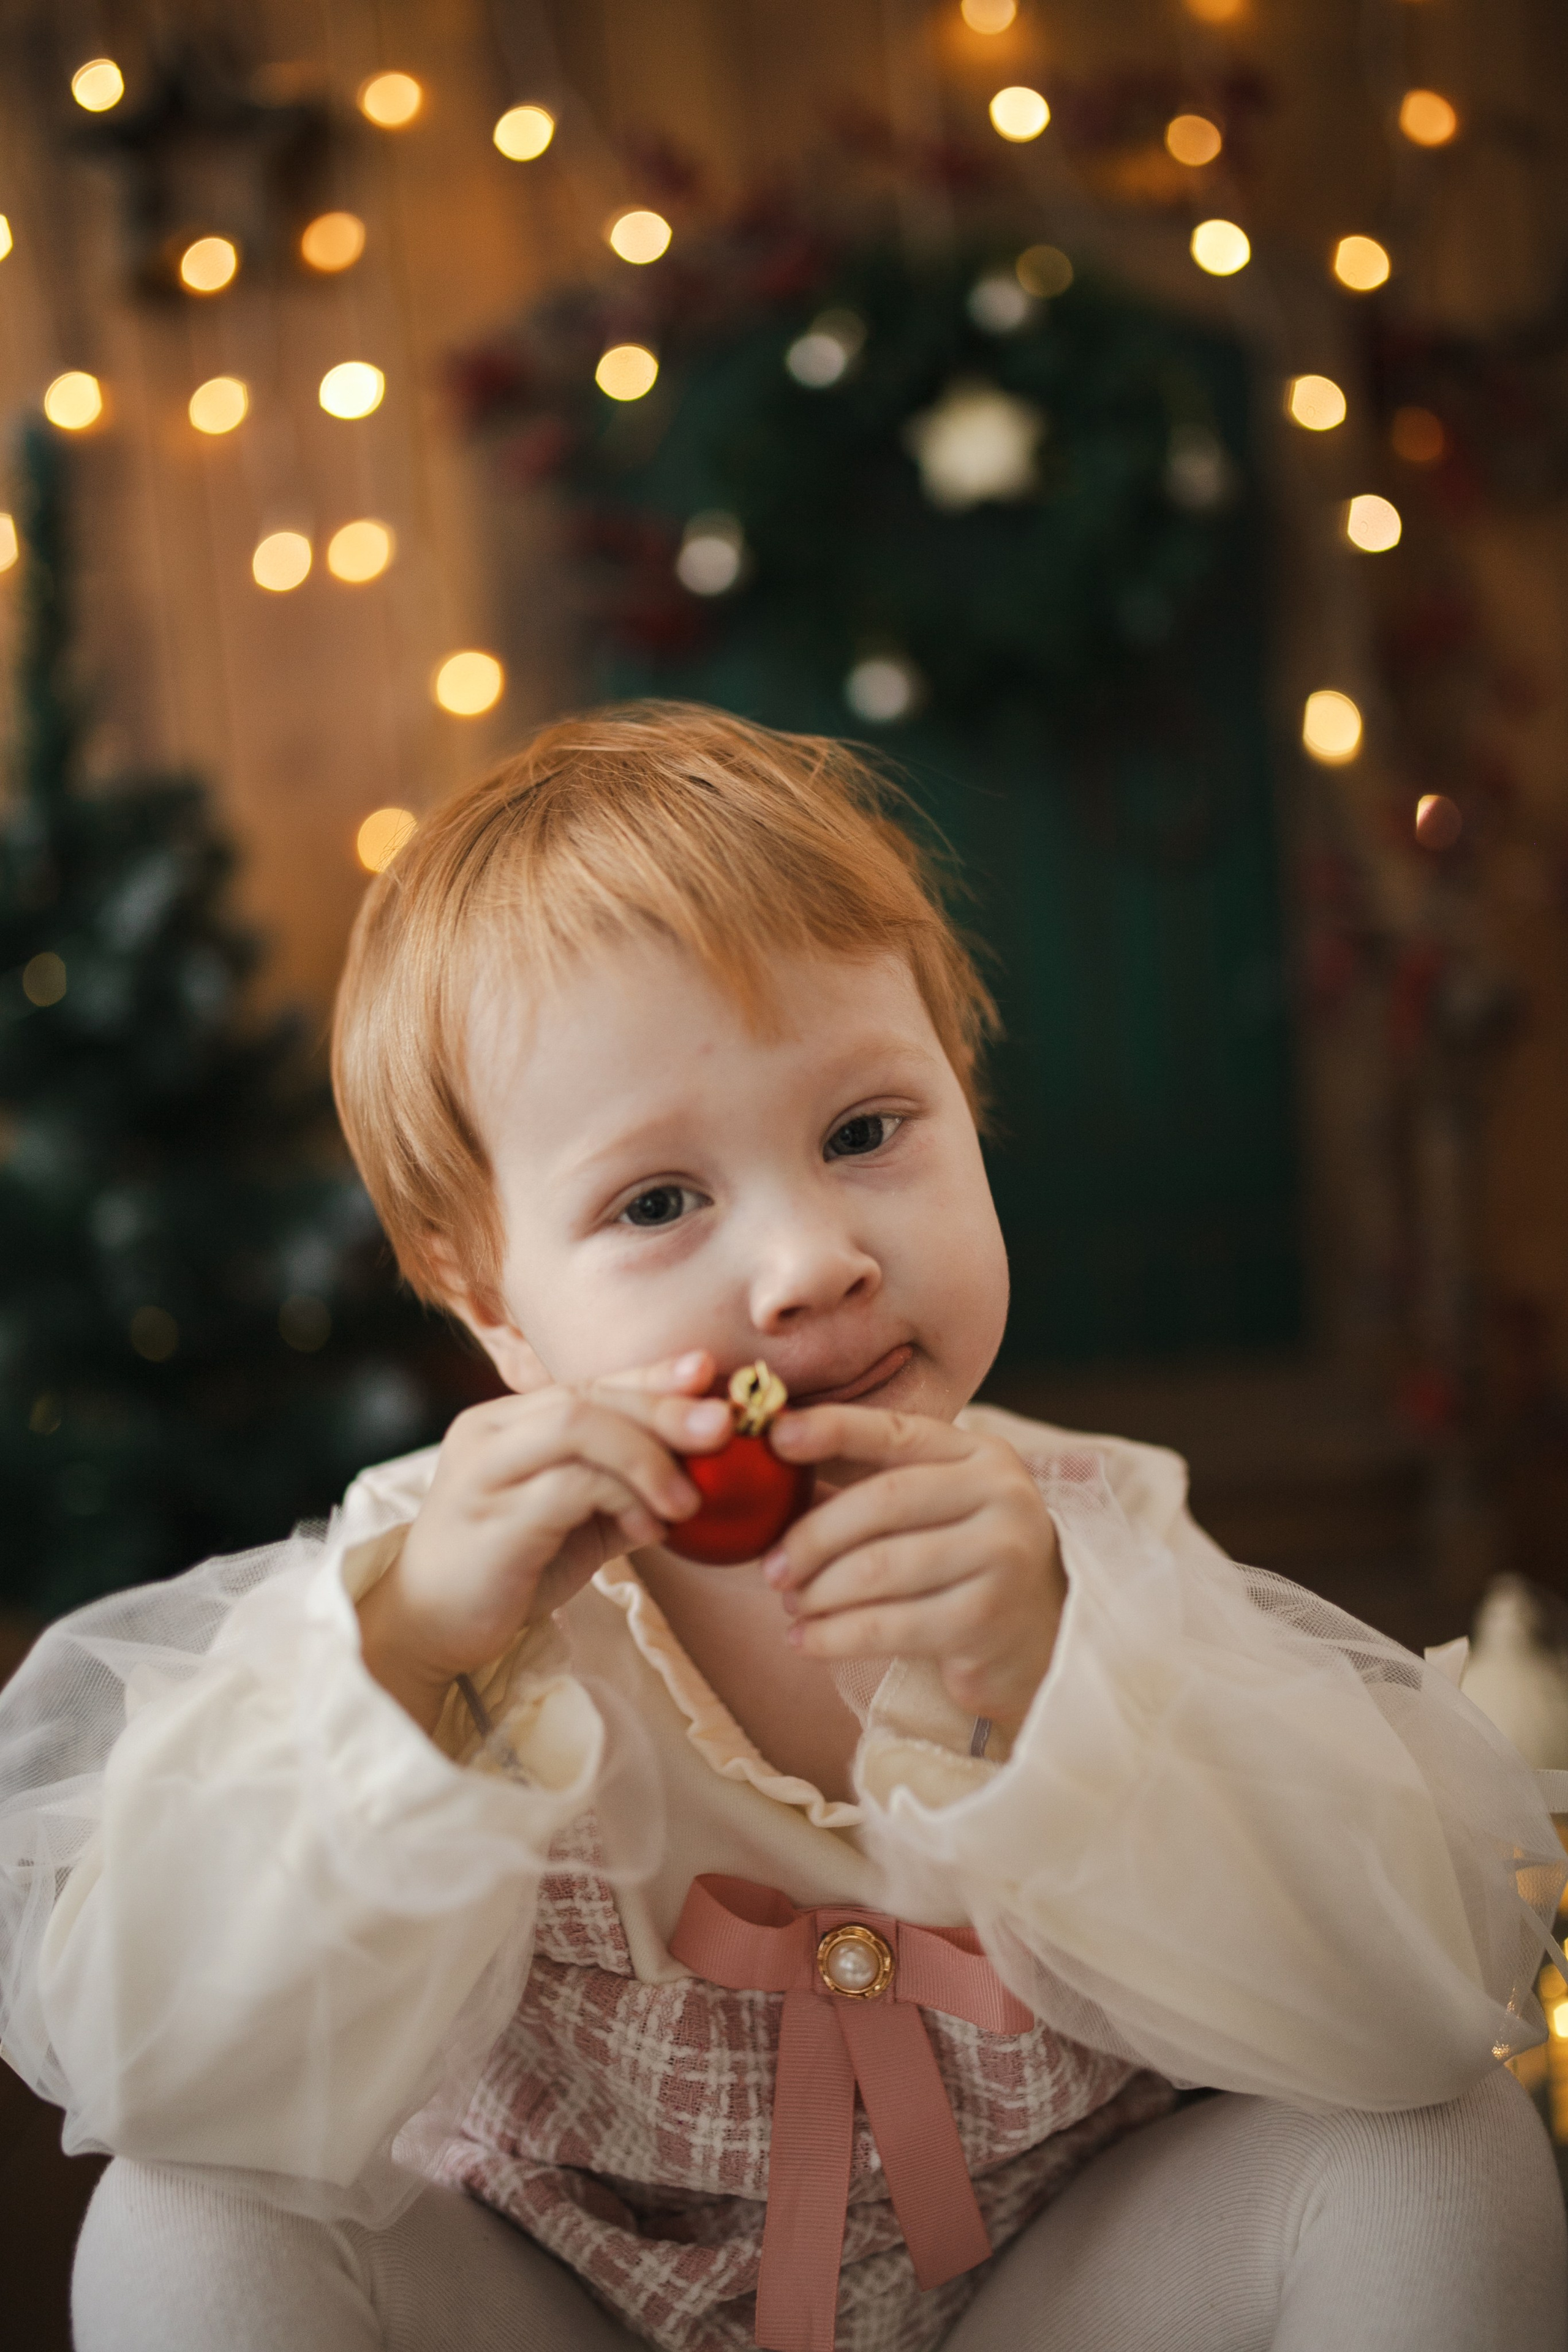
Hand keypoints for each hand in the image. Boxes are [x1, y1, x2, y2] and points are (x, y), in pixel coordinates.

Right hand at [358, 1352, 729, 1731]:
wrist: (430, 1629)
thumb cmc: (509, 1571)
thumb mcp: (577, 1522)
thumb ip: (624, 1490)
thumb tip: (701, 1470)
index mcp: (506, 1422)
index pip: (588, 1384)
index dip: (649, 1374)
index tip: (706, 1370)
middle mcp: (488, 1432)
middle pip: (586, 1396)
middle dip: (661, 1407)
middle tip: (722, 1426)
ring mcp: (482, 1472)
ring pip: (576, 1426)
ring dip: (646, 1456)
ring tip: (688, 1500)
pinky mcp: (490, 1519)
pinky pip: (568, 1486)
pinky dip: (621, 1498)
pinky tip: (649, 1530)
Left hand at [763, 1407, 1064, 1732]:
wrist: (1040, 1634)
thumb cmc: (963, 1560)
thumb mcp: (934, 1506)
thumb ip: (870, 1484)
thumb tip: (775, 1472)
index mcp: (980, 1454)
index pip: (896, 1431)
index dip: (834, 1429)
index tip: (777, 1436)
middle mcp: (1001, 1494)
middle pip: (883, 1502)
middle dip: (812, 1536)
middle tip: (771, 1567)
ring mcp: (1001, 1557)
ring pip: (881, 1568)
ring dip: (819, 1592)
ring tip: (790, 1605)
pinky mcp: (987, 1620)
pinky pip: (890, 1626)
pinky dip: (834, 1636)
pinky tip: (806, 1640)